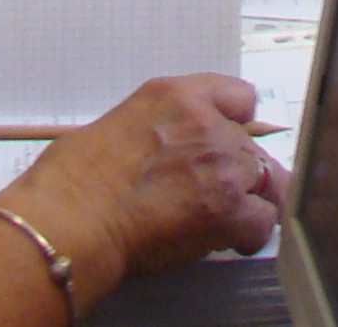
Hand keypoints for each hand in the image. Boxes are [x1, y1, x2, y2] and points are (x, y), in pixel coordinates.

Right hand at [2, 74, 282, 284]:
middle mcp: (206, 122)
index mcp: (175, 95)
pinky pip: (262, 221)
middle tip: (214, 195)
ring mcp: (221, 164)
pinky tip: (225, 241)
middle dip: (240, 172)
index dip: (235, 125)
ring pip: (268, 182)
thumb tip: (164, 154)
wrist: (69, 220)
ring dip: (248, 202)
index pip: (239, 96)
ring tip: (221, 221)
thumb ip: (158, 132)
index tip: (225, 143)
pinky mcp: (226, 209)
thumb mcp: (117, 126)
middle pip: (254, 147)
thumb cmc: (71, 181)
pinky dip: (249, 234)